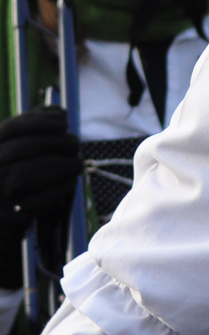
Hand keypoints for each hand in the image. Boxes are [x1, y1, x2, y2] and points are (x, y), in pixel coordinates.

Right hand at [0, 107, 80, 232]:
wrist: (1, 222)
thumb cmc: (12, 177)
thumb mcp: (13, 150)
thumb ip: (31, 128)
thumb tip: (57, 112)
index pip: (10, 129)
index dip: (40, 121)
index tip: (63, 121)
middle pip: (24, 149)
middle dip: (57, 143)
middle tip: (75, 144)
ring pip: (30, 173)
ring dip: (62, 166)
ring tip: (76, 164)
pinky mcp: (10, 216)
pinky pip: (39, 200)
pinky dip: (59, 189)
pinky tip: (69, 183)